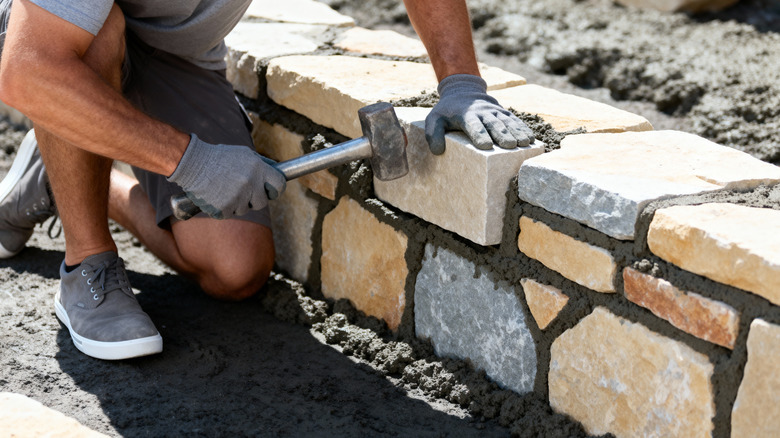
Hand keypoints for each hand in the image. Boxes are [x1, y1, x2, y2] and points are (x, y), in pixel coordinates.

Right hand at [167, 134, 285, 218]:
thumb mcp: (244, 154)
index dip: (275, 189)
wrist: (193, 163)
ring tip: (224, 189)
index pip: (279, 185)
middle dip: (255, 199)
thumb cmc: (219, 157)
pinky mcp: (224, 208)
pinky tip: (217, 196)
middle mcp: (250, 184)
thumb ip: (262, 164)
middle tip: (243, 192)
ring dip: (237, 203)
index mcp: (258, 169)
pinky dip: (224, 208)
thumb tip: (276, 172)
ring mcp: (237, 197)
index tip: (270, 191)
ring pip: (244, 210)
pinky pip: (229, 214)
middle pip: (262, 202)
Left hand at [425, 74, 534, 154]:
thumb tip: (438, 151)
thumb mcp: (434, 119)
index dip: (480, 134)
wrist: (463, 91)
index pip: (473, 125)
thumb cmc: (447, 111)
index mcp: (465, 115)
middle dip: (502, 134)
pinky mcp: (503, 112)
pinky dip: (523, 128)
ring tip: (525, 143)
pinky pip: (514, 120)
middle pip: (494, 124)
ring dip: (516, 132)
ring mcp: (494, 111)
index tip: (486, 145)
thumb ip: (433, 134)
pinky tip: (531, 138)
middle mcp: (482, 112)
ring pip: (507, 121)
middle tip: (510, 146)